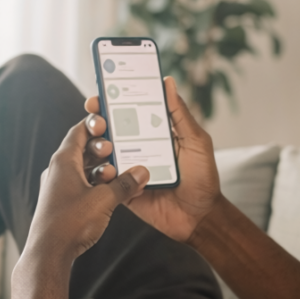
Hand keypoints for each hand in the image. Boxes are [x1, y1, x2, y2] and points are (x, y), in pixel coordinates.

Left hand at [23, 120, 149, 263]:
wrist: (48, 254)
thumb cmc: (70, 223)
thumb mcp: (104, 200)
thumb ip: (125, 184)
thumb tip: (141, 173)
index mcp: (64, 161)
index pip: (79, 131)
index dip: (96, 124)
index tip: (112, 122)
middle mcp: (58, 171)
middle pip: (83, 150)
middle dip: (104, 149)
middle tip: (120, 150)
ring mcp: (59, 188)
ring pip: (84, 170)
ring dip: (103, 170)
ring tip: (120, 174)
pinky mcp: (62, 203)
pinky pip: (82, 186)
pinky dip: (98, 185)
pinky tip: (114, 193)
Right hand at [83, 76, 221, 242]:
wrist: (201, 216)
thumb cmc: (202, 177)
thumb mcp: (195, 141)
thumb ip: (179, 114)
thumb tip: (167, 82)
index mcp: (151, 132)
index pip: (127, 111)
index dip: (112, 100)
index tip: (102, 91)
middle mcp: (136, 148)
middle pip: (109, 131)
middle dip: (98, 121)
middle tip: (97, 119)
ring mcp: (127, 169)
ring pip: (103, 155)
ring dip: (99, 147)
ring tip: (105, 146)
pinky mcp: (123, 191)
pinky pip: (108, 182)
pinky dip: (105, 175)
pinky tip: (110, 171)